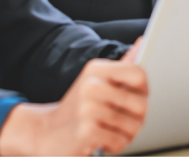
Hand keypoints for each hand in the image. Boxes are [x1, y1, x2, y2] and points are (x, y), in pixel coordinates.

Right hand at [0, 40, 147, 155]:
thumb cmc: (77, 108)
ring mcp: (88, 109)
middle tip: (123, 122)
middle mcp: (92, 86)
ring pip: (132, 126)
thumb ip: (121, 66)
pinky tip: (102, 141)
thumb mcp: (97, 81)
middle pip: (140, 104)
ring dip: (126, 135)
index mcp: (96, 70)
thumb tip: (141, 43)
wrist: (45, 132)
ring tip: (111, 131)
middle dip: (137, 119)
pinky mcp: (86, 131)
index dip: (144, 90)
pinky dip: (115, 146)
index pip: (138, 74)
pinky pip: (119, 141)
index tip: (136, 98)